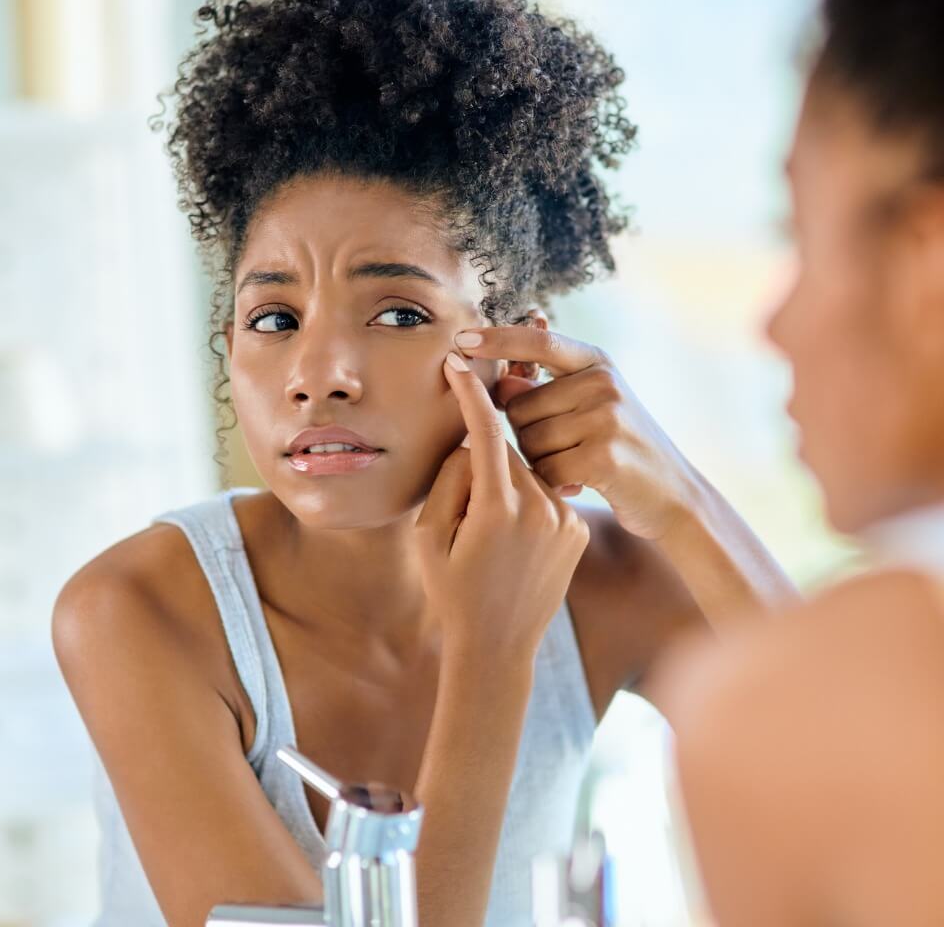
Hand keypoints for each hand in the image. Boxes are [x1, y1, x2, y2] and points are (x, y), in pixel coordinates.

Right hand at [413, 351, 590, 658]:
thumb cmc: (452, 592)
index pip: (486, 430)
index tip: (458, 362)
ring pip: (528, 470)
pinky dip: (526, 501)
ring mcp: (565, 519)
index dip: (470, 391)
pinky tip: (513, 542)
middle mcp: (541, 508)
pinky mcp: (577, 528)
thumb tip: (472, 440)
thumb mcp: (430, 537)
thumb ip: (450, 478)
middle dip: (483, 457)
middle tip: (465, 509)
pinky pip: (545, 494)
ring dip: (506, 481)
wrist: (499, 647)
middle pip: (508, 449)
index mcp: (499, 509)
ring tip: (490, 535)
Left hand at [454, 325, 700, 540]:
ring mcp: (607, 417)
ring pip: (528, 440)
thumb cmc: (620, 450)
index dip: (496, 338)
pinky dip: (553, 484)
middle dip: (525, 434)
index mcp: (597, 362)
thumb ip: (545, 392)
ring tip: (574, 467)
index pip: (537, 340)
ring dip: (539, 463)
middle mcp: (603, 382)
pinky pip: (545, 469)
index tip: (461, 339)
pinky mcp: (604, 456)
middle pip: (519, 405)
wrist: (675, 497)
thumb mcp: (590, 408)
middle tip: (562, 450)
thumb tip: (499, 382)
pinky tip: (578, 486)